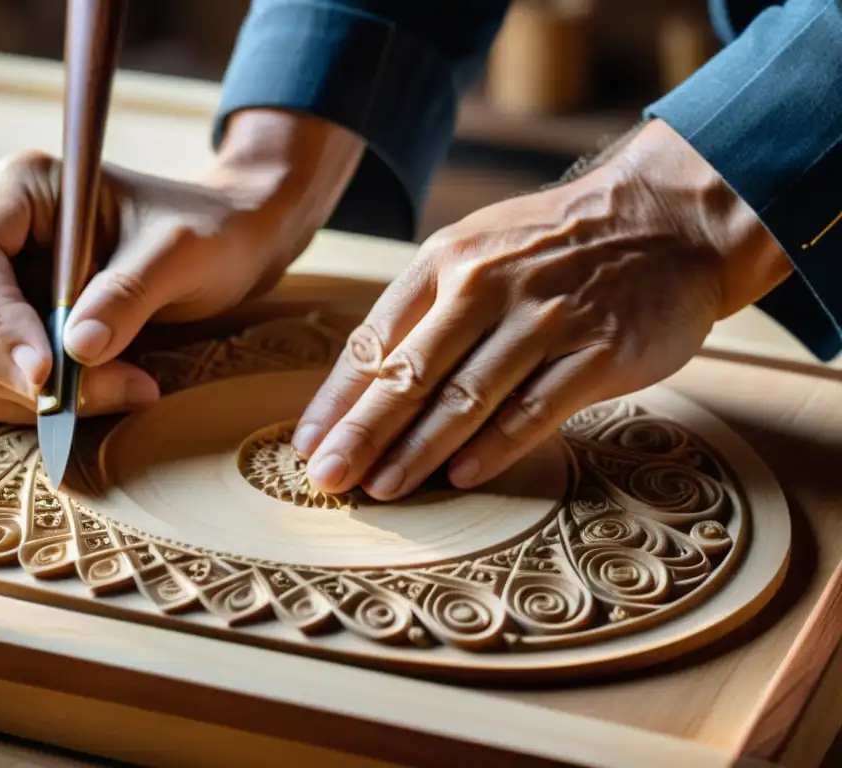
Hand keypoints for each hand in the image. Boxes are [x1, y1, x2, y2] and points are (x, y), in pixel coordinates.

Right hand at [0, 110, 363, 422]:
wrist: (224, 246)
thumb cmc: (206, 233)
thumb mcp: (181, 254)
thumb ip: (129, 295)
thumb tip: (78, 351)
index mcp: (19, 188)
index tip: (48, 375)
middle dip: (17, 369)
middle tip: (115, 390)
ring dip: (19, 396)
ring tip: (124, 391)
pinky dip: (17, 405)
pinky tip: (92, 399)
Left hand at [293, 119, 792, 499]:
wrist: (666, 220)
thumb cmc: (553, 247)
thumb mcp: (478, 250)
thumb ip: (426, 310)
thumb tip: (366, 384)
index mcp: (448, 261)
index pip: (376, 338)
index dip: (338, 397)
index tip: (309, 443)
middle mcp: (489, 286)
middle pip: (411, 373)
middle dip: (361, 433)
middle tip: (326, 479)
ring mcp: (547, 318)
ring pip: (468, 396)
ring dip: (418, 449)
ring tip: (381, 487)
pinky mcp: (599, 351)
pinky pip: (536, 408)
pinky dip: (496, 447)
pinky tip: (460, 477)